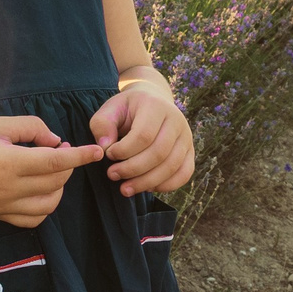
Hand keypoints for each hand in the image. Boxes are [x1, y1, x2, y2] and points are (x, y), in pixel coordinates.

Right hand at [0, 116, 102, 227]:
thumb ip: (33, 128)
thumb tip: (57, 142)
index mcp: (8, 162)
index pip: (56, 163)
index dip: (80, 157)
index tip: (97, 152)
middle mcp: (8, 189)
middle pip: (56, 182)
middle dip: (66, 165)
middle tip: (57, 149)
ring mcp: (3, 206)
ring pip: (49, 204)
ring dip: (58, 187)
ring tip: (49, 169)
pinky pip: (34, 219)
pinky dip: (45, 206)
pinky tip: (41, 189)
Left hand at [87, 76, 193, 197]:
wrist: (152, 102)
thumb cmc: (128, 109)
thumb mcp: (110, 109)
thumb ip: (102, 125)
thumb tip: (104, 148)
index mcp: (156, 106)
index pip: (144, 135)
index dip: (124, 151)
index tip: (108, 155)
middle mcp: (176, 120)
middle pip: (159, 153)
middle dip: (132, 169)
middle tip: (112, 175)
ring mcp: (186, 137)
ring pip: (171, 166)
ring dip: (146, 182)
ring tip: (125, 188)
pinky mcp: (190, 151)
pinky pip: (184, 173)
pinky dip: (166, 186)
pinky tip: (146, 188)